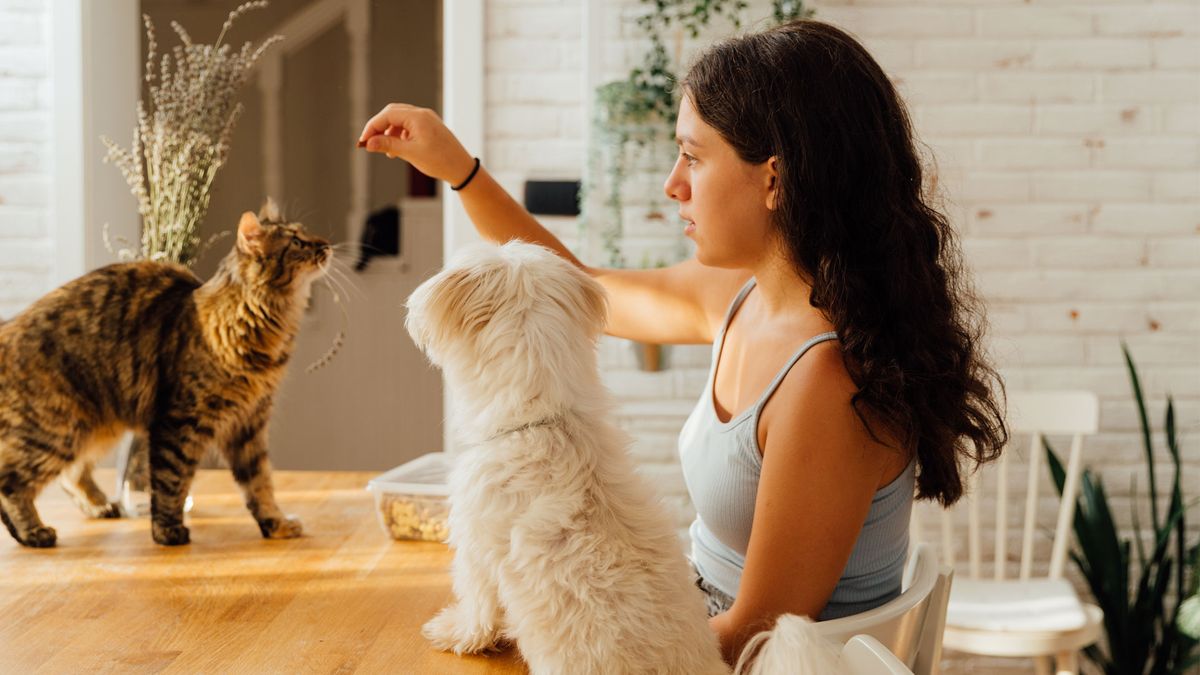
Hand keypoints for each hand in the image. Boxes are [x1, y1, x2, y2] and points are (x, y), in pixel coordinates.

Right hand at [357, 103, 476, 185]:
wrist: (462, 168)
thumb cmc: (439, 161)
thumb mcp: (410, 153)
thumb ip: (388, 145)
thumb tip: (368, 143)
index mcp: (418, 117)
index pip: (387, 115)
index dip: (372, 127)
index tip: (363, 141)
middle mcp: (422, 114)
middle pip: (392, 113)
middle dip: (379, 127)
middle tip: (369, 142)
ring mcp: (427, 119)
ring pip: (400, 119)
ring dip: (389, 132)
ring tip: (386, 151)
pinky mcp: (430, 127)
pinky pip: (409, 126)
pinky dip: (399, 135)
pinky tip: (397, 149)